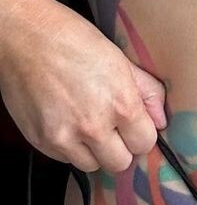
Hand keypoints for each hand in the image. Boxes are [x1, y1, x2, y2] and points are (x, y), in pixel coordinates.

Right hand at [0, 0, 166, 173]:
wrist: (27, 39)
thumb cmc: (76, 41)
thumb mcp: (121, 59)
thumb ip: (147, 91)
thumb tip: (161, 120)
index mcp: (120, 103)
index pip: (145, 143)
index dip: (143, 134)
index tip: (138, 126)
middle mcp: (93, 127)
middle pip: (120, 164)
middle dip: (122, 148)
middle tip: (116, 128)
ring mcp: (64, 139)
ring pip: (92, 165)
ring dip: (96, 151)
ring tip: (91, 123)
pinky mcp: (40, 143)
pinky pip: (65, 159)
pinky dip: (71, 147)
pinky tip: (69, 121)